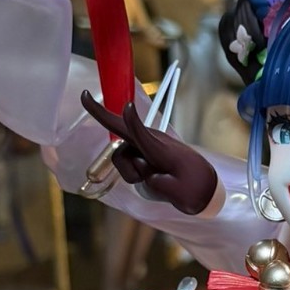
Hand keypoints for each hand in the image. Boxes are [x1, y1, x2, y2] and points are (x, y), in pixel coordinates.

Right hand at [80, 95, 218, 215]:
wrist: (205, 188)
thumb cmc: (195, 189)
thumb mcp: (182, 194)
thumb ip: (160, 186)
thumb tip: (146, 176)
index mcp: (162, 149)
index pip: (144, 133)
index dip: (133, 120)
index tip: (128, 106)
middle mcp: (151, 143)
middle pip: (120, 129)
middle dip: (101, 113)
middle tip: (84, 96)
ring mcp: (145, 148)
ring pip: (121, 158)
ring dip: (130, 173)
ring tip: (153, 180)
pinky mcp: (143, 155)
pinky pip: (126, 164)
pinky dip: (132, 174)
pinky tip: (150, 178)